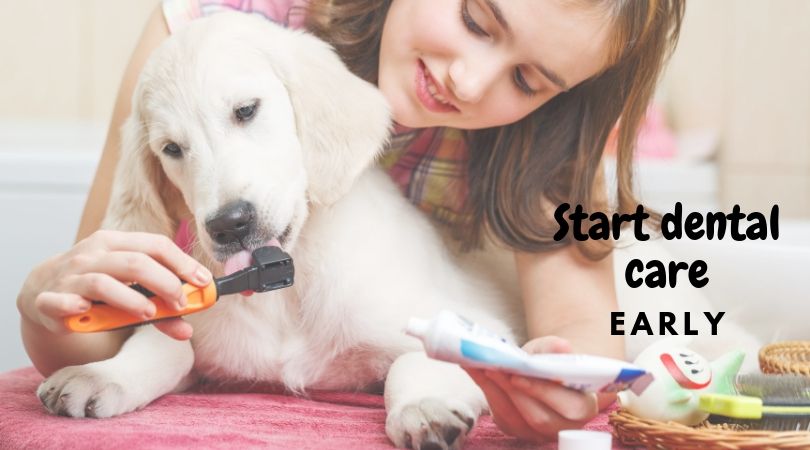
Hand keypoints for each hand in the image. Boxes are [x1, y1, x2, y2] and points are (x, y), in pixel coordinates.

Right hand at [16, 230, 211, 339]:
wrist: (42, 290)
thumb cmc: (95, 287)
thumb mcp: (129, 288)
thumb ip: (160, 307)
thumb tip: (188, 328)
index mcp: (116, 243)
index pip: (156, 245)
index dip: (182, 263)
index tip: (203, 282)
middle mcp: (93, 255)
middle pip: (135, 262)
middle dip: (164, 283)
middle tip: (180, 303)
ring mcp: (70, 276)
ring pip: (103, 282)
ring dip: (130, 300)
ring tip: (149, 313)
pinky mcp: (50, 300)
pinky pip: (60, 301)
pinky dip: (73, 305)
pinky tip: (87, 311)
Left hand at [464, 336, 600, 441]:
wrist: (543, 370)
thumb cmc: (552, 360)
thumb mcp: (554, 349)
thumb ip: (557, 348)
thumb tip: (563, 347)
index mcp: (583, 406)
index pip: (568, 406)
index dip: (543, 392)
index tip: (518, 376)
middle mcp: (562, 426)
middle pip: (539, 418)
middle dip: (513, 392)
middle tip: (493, 368)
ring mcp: (538, 432)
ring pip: (515, 418)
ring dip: (495, 390)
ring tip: (480, 365)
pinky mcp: (515, 429)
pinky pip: (500, 415)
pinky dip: (486, 390)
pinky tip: (475, 370)